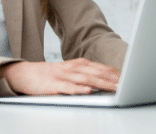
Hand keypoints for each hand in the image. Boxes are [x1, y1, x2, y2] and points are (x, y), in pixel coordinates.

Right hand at [0, 58, 119, 94]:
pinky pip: (68, 87)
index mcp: (78, 64)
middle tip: (127, 83)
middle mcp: (72, 68)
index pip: (100, 68)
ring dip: (101, 84)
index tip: (129, 78)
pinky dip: (78, 89)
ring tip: (114, 88)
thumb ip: (86, 75)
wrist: (25, 73)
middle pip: (96, 73)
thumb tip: (106, 81)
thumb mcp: (70, 72)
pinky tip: (88, 92)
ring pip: (85, 79)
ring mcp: (63, 76)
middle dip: (113, 79)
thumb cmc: (50, 75)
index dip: (115, 73)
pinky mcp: (53, 85)